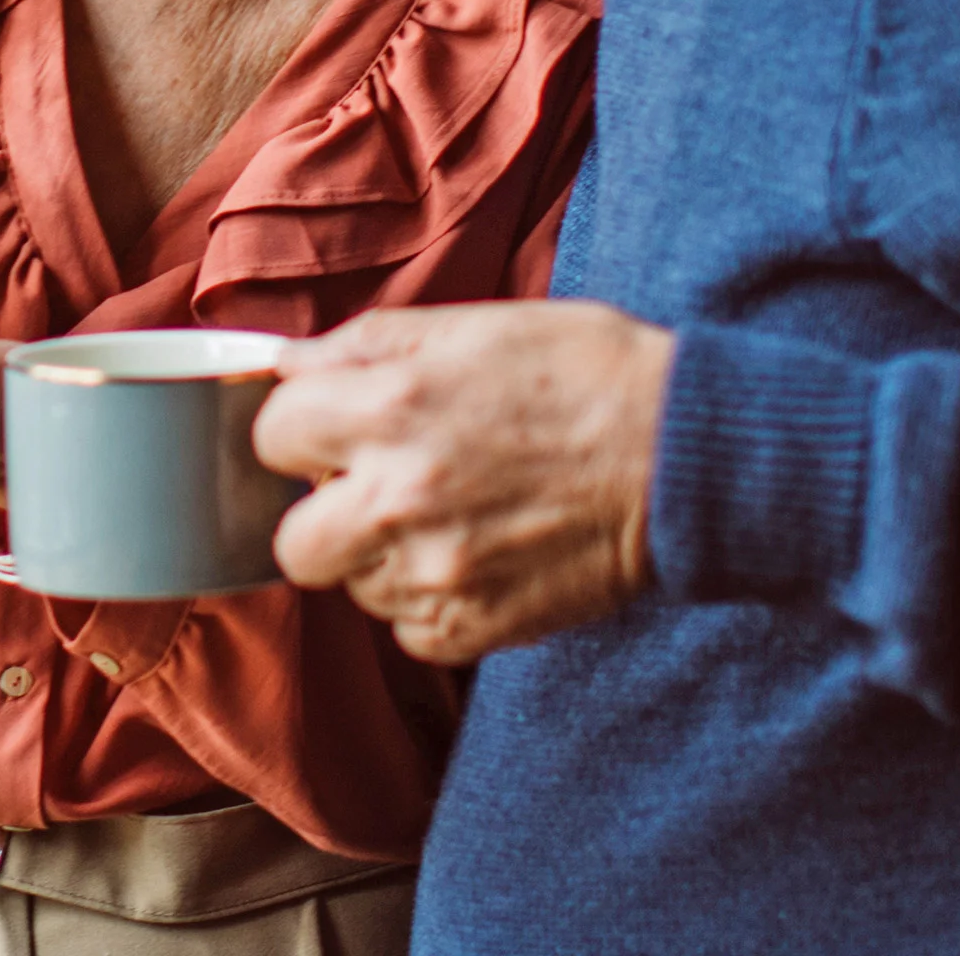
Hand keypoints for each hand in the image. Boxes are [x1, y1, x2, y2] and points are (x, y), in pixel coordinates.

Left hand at [253, 301, 676, 662]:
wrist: (687, 457)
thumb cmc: (586, 374)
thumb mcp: (472, 327)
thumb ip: (364, 346)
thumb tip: (288, 363)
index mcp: (392, 406)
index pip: (272, 436)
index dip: (305, 429)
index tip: (339, 429)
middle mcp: (400, 496)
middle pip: (291, 539)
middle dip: (325, 513)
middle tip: (377, 488)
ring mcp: (436, 573)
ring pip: (353, 587)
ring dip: (383, 558)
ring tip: (452, 516)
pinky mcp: (475, 628)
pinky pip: (409, 631)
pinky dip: (432, 602)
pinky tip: (479, 557)